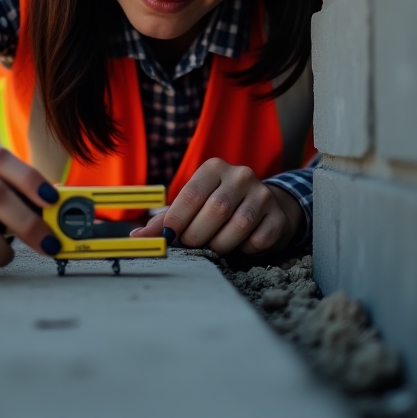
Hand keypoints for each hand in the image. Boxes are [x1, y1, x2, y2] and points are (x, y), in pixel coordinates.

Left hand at [130, 158, 301, 256]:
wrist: (265, 207)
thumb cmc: (219, 206)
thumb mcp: (193, 206)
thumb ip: (166, 220)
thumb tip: (137, 238)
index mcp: (214, 168)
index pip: (192, 194)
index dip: (178, 219)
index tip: (168, 237)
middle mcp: (241, 175)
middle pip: (216, 209)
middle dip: (198, 234)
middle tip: (192, 245)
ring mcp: (263, 194)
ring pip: (239, 226)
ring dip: (221, 244)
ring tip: (214, 246)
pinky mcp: (278, 216)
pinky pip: (258, 240)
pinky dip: (245, 249)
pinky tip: (241, 244)